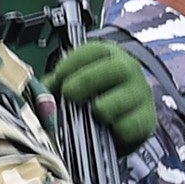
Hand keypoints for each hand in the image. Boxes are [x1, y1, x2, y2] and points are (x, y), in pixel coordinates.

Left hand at [46, 37, 160, 153]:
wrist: (109, 133)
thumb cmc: (85, 103)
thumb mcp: (69, 90)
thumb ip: (54, 88)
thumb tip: (39, 95)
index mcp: (107, 58)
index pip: (94, 50)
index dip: (75, 62)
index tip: (59, 75)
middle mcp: (128, 71)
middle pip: (115, 68)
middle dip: (88, 80)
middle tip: (69, 93)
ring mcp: (140, 94)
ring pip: (125, 96)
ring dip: (103, 106)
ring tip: (91, 114)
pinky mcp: (145, 120)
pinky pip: (132, 124)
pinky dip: (116, 129)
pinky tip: (106, 131)